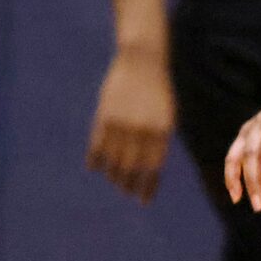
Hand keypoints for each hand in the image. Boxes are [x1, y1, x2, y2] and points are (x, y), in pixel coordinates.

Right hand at [85, 48, 174, 203]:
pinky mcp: (104, 116)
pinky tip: (94, 168)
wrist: (143, 60)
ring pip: (113, 159)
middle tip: (126, 193)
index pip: (153, 168)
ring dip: (113, 174)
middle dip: (128, 184)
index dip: (147, 186)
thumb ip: (156, 141)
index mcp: (162, 131)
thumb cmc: (158, 91)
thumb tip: (148, 169)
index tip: (143, 200)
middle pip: (131, 168)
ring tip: (114, 181)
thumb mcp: (165, 116)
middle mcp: (141, 130)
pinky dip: (95, 159)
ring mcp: (121, 123)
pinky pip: (97, 145)